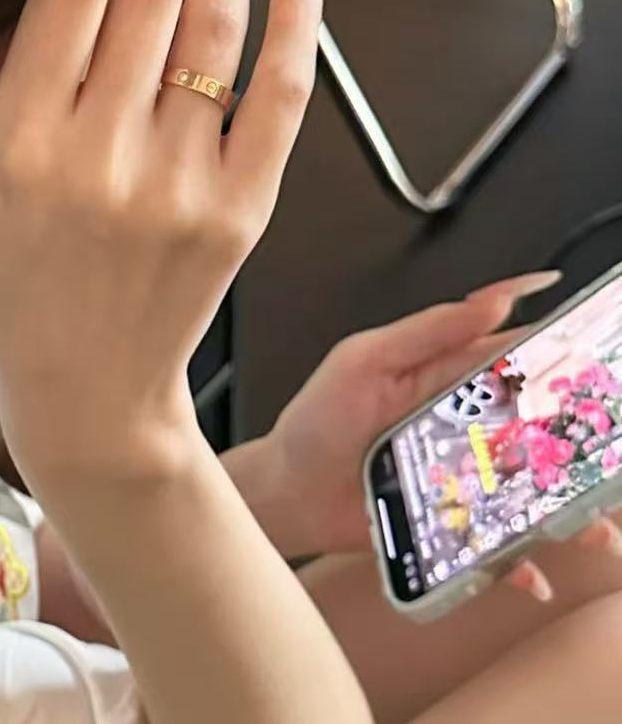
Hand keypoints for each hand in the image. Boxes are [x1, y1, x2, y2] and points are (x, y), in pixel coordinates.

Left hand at [237, 272, 621, 595]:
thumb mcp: (365, 360)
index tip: (600, 342)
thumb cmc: (317, 419)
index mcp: (450, 377)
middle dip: (586, 439)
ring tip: (596, 527)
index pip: (518, 353)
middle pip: (544, 426)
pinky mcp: (454, 523)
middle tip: (611, 454)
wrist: (288, 489)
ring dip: (572, 510)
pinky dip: (523, 565)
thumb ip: (427, 331)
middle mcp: (467, 426)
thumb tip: (491, 299)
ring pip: (537, 489)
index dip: (562, 346)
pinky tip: (535, 578)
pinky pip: (502, 547)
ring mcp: (466, 476)